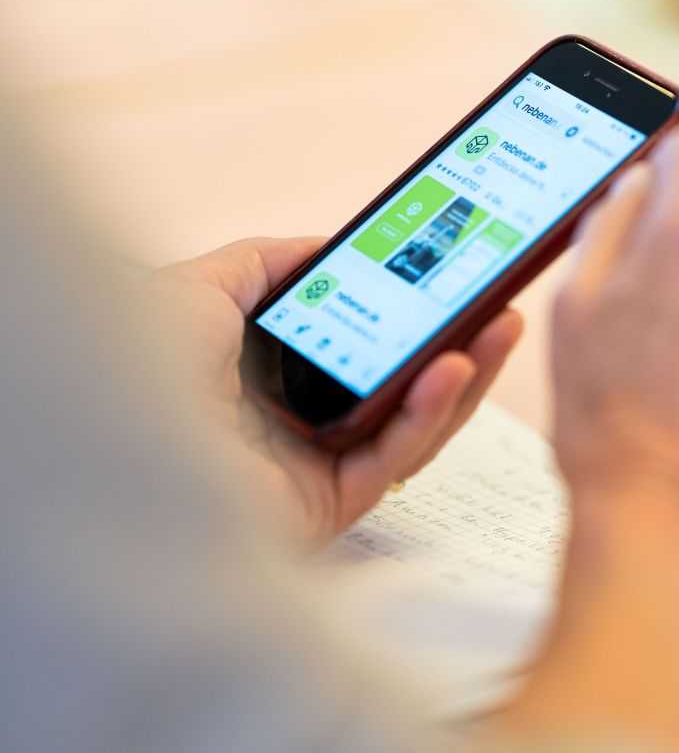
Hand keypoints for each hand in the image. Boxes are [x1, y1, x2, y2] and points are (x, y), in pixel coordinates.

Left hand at [150, 237, 522, 545]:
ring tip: (502, 327)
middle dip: (459, 345)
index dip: (410, 314)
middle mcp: (296, 421)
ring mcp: (315, 466)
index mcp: (269, 374)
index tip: (452, 279)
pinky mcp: (327, 506)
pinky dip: (427, 416)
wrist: (104, 440)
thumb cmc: (134, 365)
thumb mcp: (199, 287)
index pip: (361, 345)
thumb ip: (265, 262)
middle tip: (501, 305)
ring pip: (411, 425)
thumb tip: (327, 246)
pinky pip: (391, 460)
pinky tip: (454, 371)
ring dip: (463, 377)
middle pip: (400, 385)